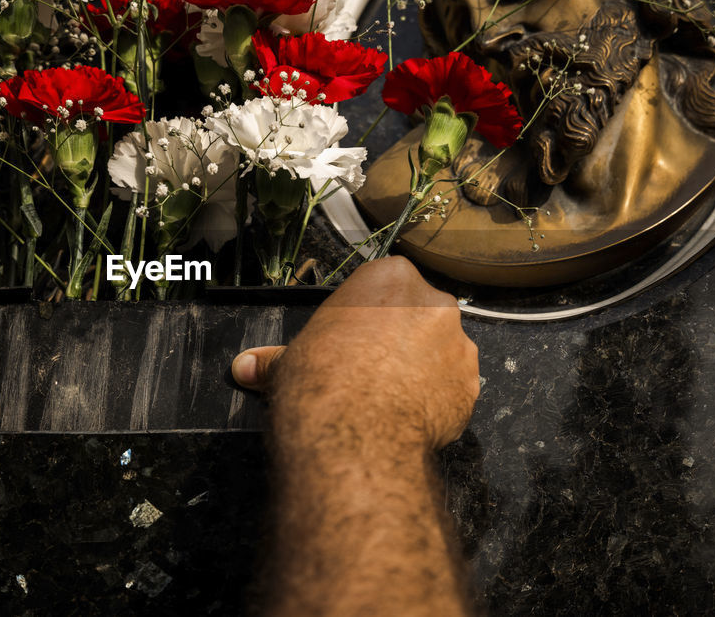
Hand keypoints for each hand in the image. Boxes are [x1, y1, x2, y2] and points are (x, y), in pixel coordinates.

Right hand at [231, 256, 479, 451]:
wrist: (355, 435)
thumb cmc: (321, 383)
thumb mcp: (289, 361)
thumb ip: (274, 359)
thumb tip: (244, 366)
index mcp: (389, 278)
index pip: (384, 285)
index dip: (368, 315)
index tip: (355, 338)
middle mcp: (433, 303)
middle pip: (418, 315)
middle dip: (399, 339)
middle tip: (371, 370)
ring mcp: (458, 345)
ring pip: (440, 352)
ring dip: (422, 370)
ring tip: (389, 399)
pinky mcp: (471, 387)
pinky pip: (453, 390)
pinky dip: (436, 402)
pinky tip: (408, 417)